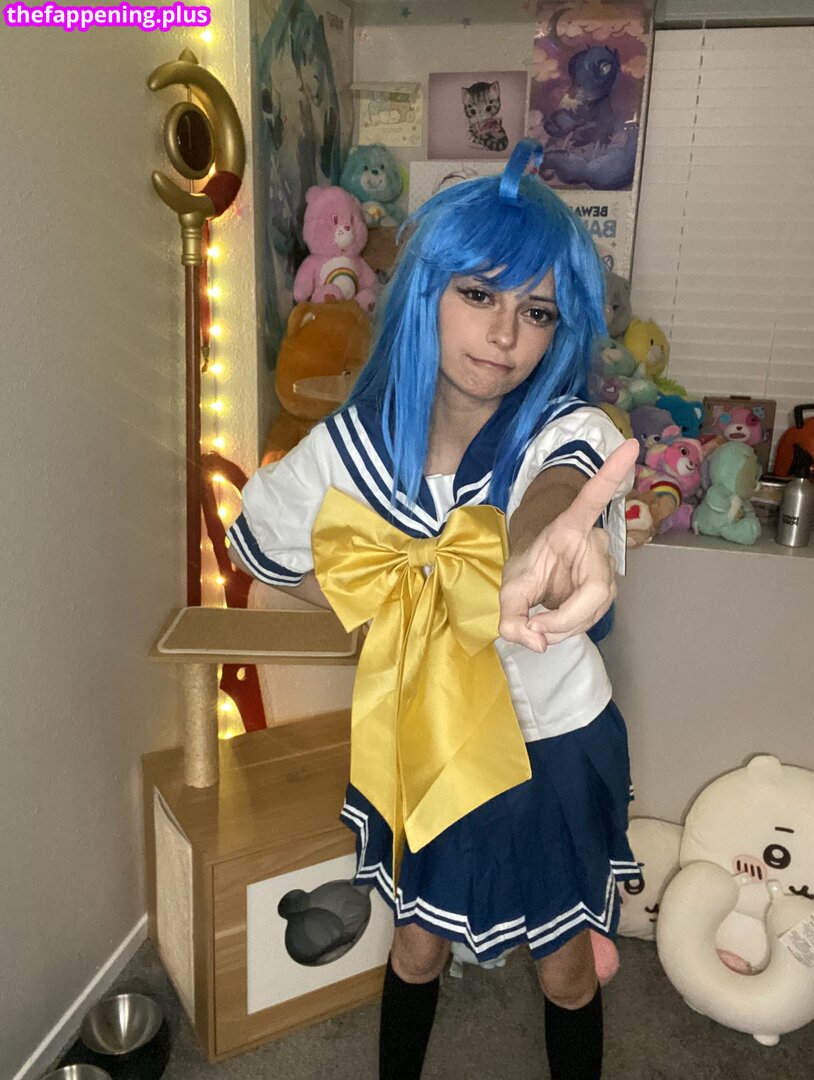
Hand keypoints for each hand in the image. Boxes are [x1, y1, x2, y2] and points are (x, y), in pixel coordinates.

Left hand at [498, 439, 638, 651]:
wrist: (537, 568)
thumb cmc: (526, 567)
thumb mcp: (507, 591)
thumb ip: (511, 617)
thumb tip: (538, 641)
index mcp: (569, 526)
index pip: (592, 499)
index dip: (611, 474)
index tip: (631, 445)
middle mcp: (595, 542)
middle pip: (595, 592)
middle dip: (563, 619)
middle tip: (533, 626)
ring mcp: (605, 566)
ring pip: (594, 610)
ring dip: (563, 627)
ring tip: (538, 621)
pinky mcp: (608, 587)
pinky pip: (593, 616)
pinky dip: (568, 628)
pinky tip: (552, 621)